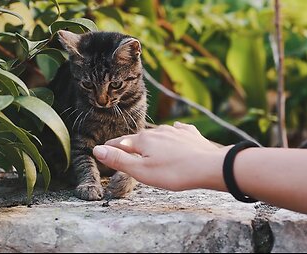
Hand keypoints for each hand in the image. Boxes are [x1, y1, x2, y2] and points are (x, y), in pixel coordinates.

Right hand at [93, 122, 228, 190]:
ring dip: (151, 139)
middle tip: (122, 148)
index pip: (121, 143)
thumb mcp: (141, 171)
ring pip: (158, 134)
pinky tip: (176, 130)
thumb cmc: (174, 172)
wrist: (210, 166)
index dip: (110, 147)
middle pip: (138, 138)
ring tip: (147, 144)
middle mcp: (158, 131)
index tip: (102, 149)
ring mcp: (175, 131)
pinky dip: (173, 132)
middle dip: (130, 144)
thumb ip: (119, 160)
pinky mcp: (190, 134)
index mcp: (143, 140)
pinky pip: (178, 130)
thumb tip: (96, 150)